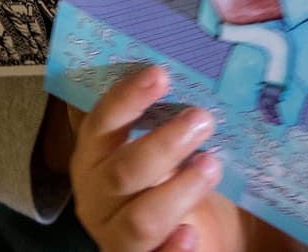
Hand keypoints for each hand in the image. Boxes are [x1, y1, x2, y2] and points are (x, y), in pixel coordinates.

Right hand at [70, 66, 232, 251]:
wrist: (182, 236)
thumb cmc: (171, 180)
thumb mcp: (165, 149)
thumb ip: (169, 119)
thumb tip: (203, 75)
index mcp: (95, 157)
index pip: (102, 123)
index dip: (127, 98)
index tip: (160, 74)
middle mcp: (96, 196)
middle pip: (123, 171)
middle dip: (164, 144)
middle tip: (203, 119)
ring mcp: (115, 235)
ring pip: (140, 218)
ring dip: (179, 190)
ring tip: (212, 166)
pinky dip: (172, 249)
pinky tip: (191, 235)